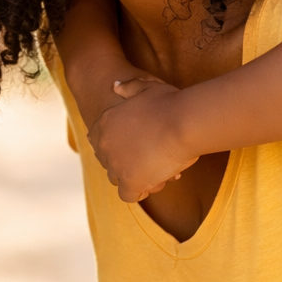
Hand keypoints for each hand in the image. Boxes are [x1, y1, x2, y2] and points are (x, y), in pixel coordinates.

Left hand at [89, 76, 199, 202]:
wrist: (184, 123)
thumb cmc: (169, 103)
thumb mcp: (146, 86)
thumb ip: (128, 87)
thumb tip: (115, 86)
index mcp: (105, 121)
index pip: (97, 140)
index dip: (115, 144)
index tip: (131, 146)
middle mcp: (105, 144)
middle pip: (107, 161)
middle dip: (124, 161)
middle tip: (147, 158)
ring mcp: (116, 165)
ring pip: (116, 179)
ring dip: (132, 177)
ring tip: (155, 170)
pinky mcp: (130, 182)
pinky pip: (128, 195)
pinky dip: (140, 191)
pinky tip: (156, 181)